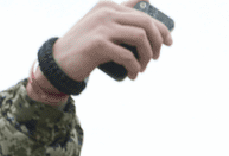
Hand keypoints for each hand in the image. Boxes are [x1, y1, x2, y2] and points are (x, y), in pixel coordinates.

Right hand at [54, 1, 171, 82]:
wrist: (59, 62)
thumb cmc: (84, 47)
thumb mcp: (101, 25)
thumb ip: (120, 15)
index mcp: (109, 6)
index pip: (144, 14)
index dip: (161, 28)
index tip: (169, 42)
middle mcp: (106, 12)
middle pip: (146, 24)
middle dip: (157, 43)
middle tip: (155, 58)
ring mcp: (102, 27)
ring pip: (141, 38)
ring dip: (147, 57)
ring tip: (141, 68)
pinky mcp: (98, 45)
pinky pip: (128, 56)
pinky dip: (134, 68)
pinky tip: (132, 75)